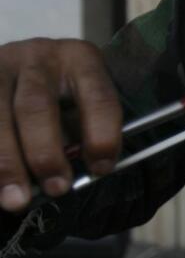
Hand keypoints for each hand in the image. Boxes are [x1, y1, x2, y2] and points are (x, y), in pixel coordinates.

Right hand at [0, 39, 122, 212]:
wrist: (24, 69)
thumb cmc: (63, 97)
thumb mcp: (82, 103)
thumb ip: (81, 134)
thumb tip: (78, 176)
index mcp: (80, 59)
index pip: (97, 96)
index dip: (101, 135)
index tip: (100, 170)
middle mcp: (38, 56)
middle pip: (36, 106)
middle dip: (45, 153)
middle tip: (55, 189)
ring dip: (6, 162)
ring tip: (15, 200)